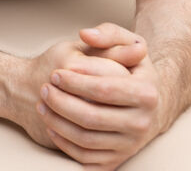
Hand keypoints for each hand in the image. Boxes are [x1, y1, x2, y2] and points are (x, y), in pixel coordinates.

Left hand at [38, 23, 161, 169]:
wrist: (145, 103)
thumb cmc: (129, 68)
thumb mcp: (127, 43)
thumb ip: (108, 33)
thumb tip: (86, 35)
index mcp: (147, 94)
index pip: (104, 90)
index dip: (74, 83)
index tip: (55, 74)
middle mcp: (143, 123)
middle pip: (92, 118)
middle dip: (60, 103)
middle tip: (43, 89)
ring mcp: (131, 144)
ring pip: (86, 140)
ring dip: (57, 122)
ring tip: (42, 104)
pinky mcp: (118, 160)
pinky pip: (86, 158)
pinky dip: (64, 144)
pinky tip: (51, 126)